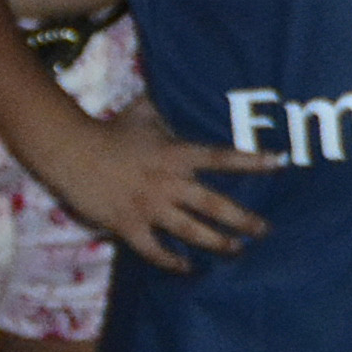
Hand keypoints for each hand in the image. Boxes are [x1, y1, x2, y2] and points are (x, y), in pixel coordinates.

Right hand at [25, 98, 278, 273]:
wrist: (71, 152)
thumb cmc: (111, 131)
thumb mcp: (143, 112)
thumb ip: (165, 107)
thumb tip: (174, 83)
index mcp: (176, 154)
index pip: (222, 157)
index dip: (252, 160)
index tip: (279, 163)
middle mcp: (169, 182)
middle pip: (214, 204)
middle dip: (242, 219)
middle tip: (264, 230)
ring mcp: (150, 206)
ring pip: (191, 230)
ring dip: (216, 242)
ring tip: (237, 250)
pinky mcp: (129, 225)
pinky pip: (155, 250)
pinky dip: (172, 261)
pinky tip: (188, 268)